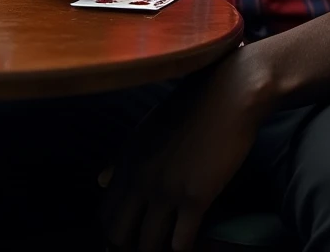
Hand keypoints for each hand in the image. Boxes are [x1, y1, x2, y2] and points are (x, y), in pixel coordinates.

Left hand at [102, 46, 275, 251]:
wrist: (229, 93)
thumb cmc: (192, 106)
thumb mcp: (148, 127)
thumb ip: (123, 157)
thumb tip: (100, 181)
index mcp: (127, 161)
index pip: (105, 215)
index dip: (114, 236)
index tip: (128, 241)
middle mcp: (139, 178)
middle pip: (118, 237)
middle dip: (129, 249)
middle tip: (148, 247)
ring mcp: (166, 190)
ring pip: (147, 247)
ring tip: (169, 247)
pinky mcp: (195, 198)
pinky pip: (180, 244)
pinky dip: (183, 251)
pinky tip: (193, 243)